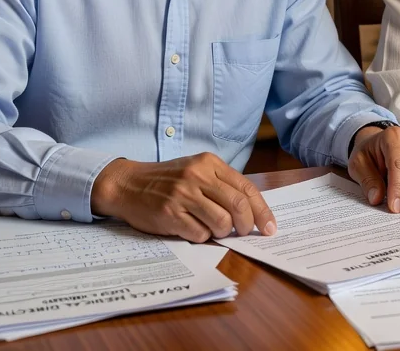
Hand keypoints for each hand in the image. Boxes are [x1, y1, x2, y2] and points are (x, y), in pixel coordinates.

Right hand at [91, 153, 276, 242]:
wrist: (128, 184)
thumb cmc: (167, 181)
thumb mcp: (196, 170)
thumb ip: (221, 184)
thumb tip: (252, 211)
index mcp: (209, 163)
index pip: (246, 188)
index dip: (262, 211)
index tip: (270, 227)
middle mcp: (198, 175)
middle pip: (238, 206)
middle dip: (247, 225)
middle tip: (243, 233)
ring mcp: (183, 194)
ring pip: (221, 223)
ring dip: (222, 233)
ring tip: (212, 230)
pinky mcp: (170, 213)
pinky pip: (199, 234)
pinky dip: (201, 237)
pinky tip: (192, 229)